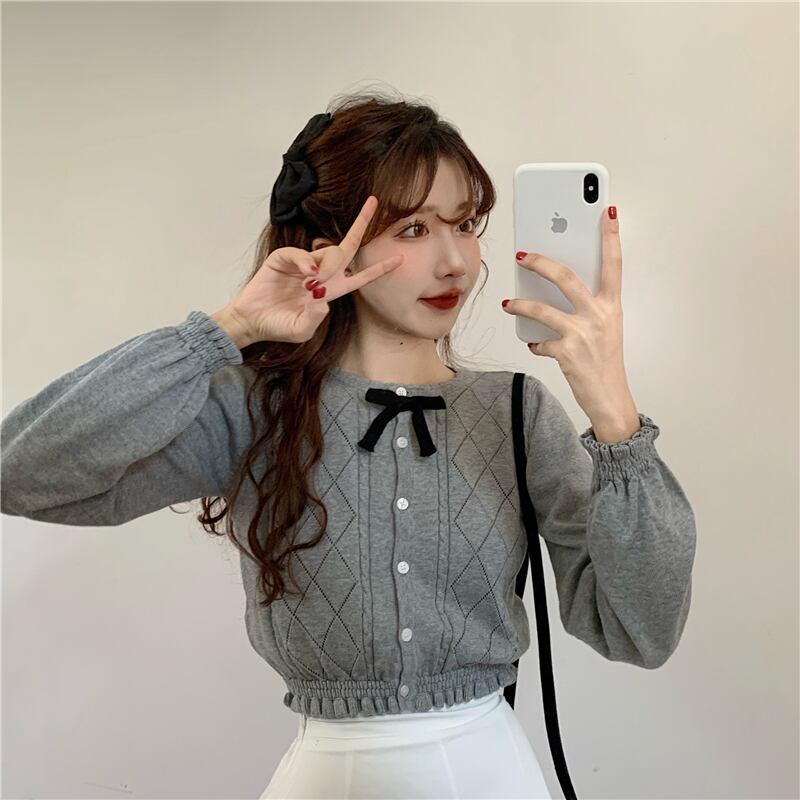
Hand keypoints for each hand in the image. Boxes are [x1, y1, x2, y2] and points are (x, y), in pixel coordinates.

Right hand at [229, 195, 402, 343]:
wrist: (252, 322)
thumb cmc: (278, 327)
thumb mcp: (301, 331)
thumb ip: (314, 320)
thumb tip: (323, 300)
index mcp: (331, 291)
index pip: (360, 276)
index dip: (379, 269)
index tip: (399, 258)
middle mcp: (321, 274)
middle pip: (347, 247)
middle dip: (361, 224)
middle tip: (374, 202)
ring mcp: (303, 264)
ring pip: (328, 251)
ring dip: (327, 266)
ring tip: (311, 286)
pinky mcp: (284, 259)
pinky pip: (301, 253)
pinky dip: (305, 261)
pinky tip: (306, 275)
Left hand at [502, 206, 636, 423]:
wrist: (610, 398)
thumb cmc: (605, 361)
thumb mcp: (605, 328)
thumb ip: (589, 306)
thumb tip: (557, 287)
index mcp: (612, 306)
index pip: (613, 264)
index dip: (610, 237)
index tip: (606, 211)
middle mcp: (599, 316)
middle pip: (566, 277)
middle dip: (540, 262)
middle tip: (521, 255)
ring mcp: (583, 333)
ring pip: (543, 309)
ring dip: (520, 304)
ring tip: (508, 303)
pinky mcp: (567, 352)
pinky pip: (540, 341)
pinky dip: (535, 343)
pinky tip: (534, 344)